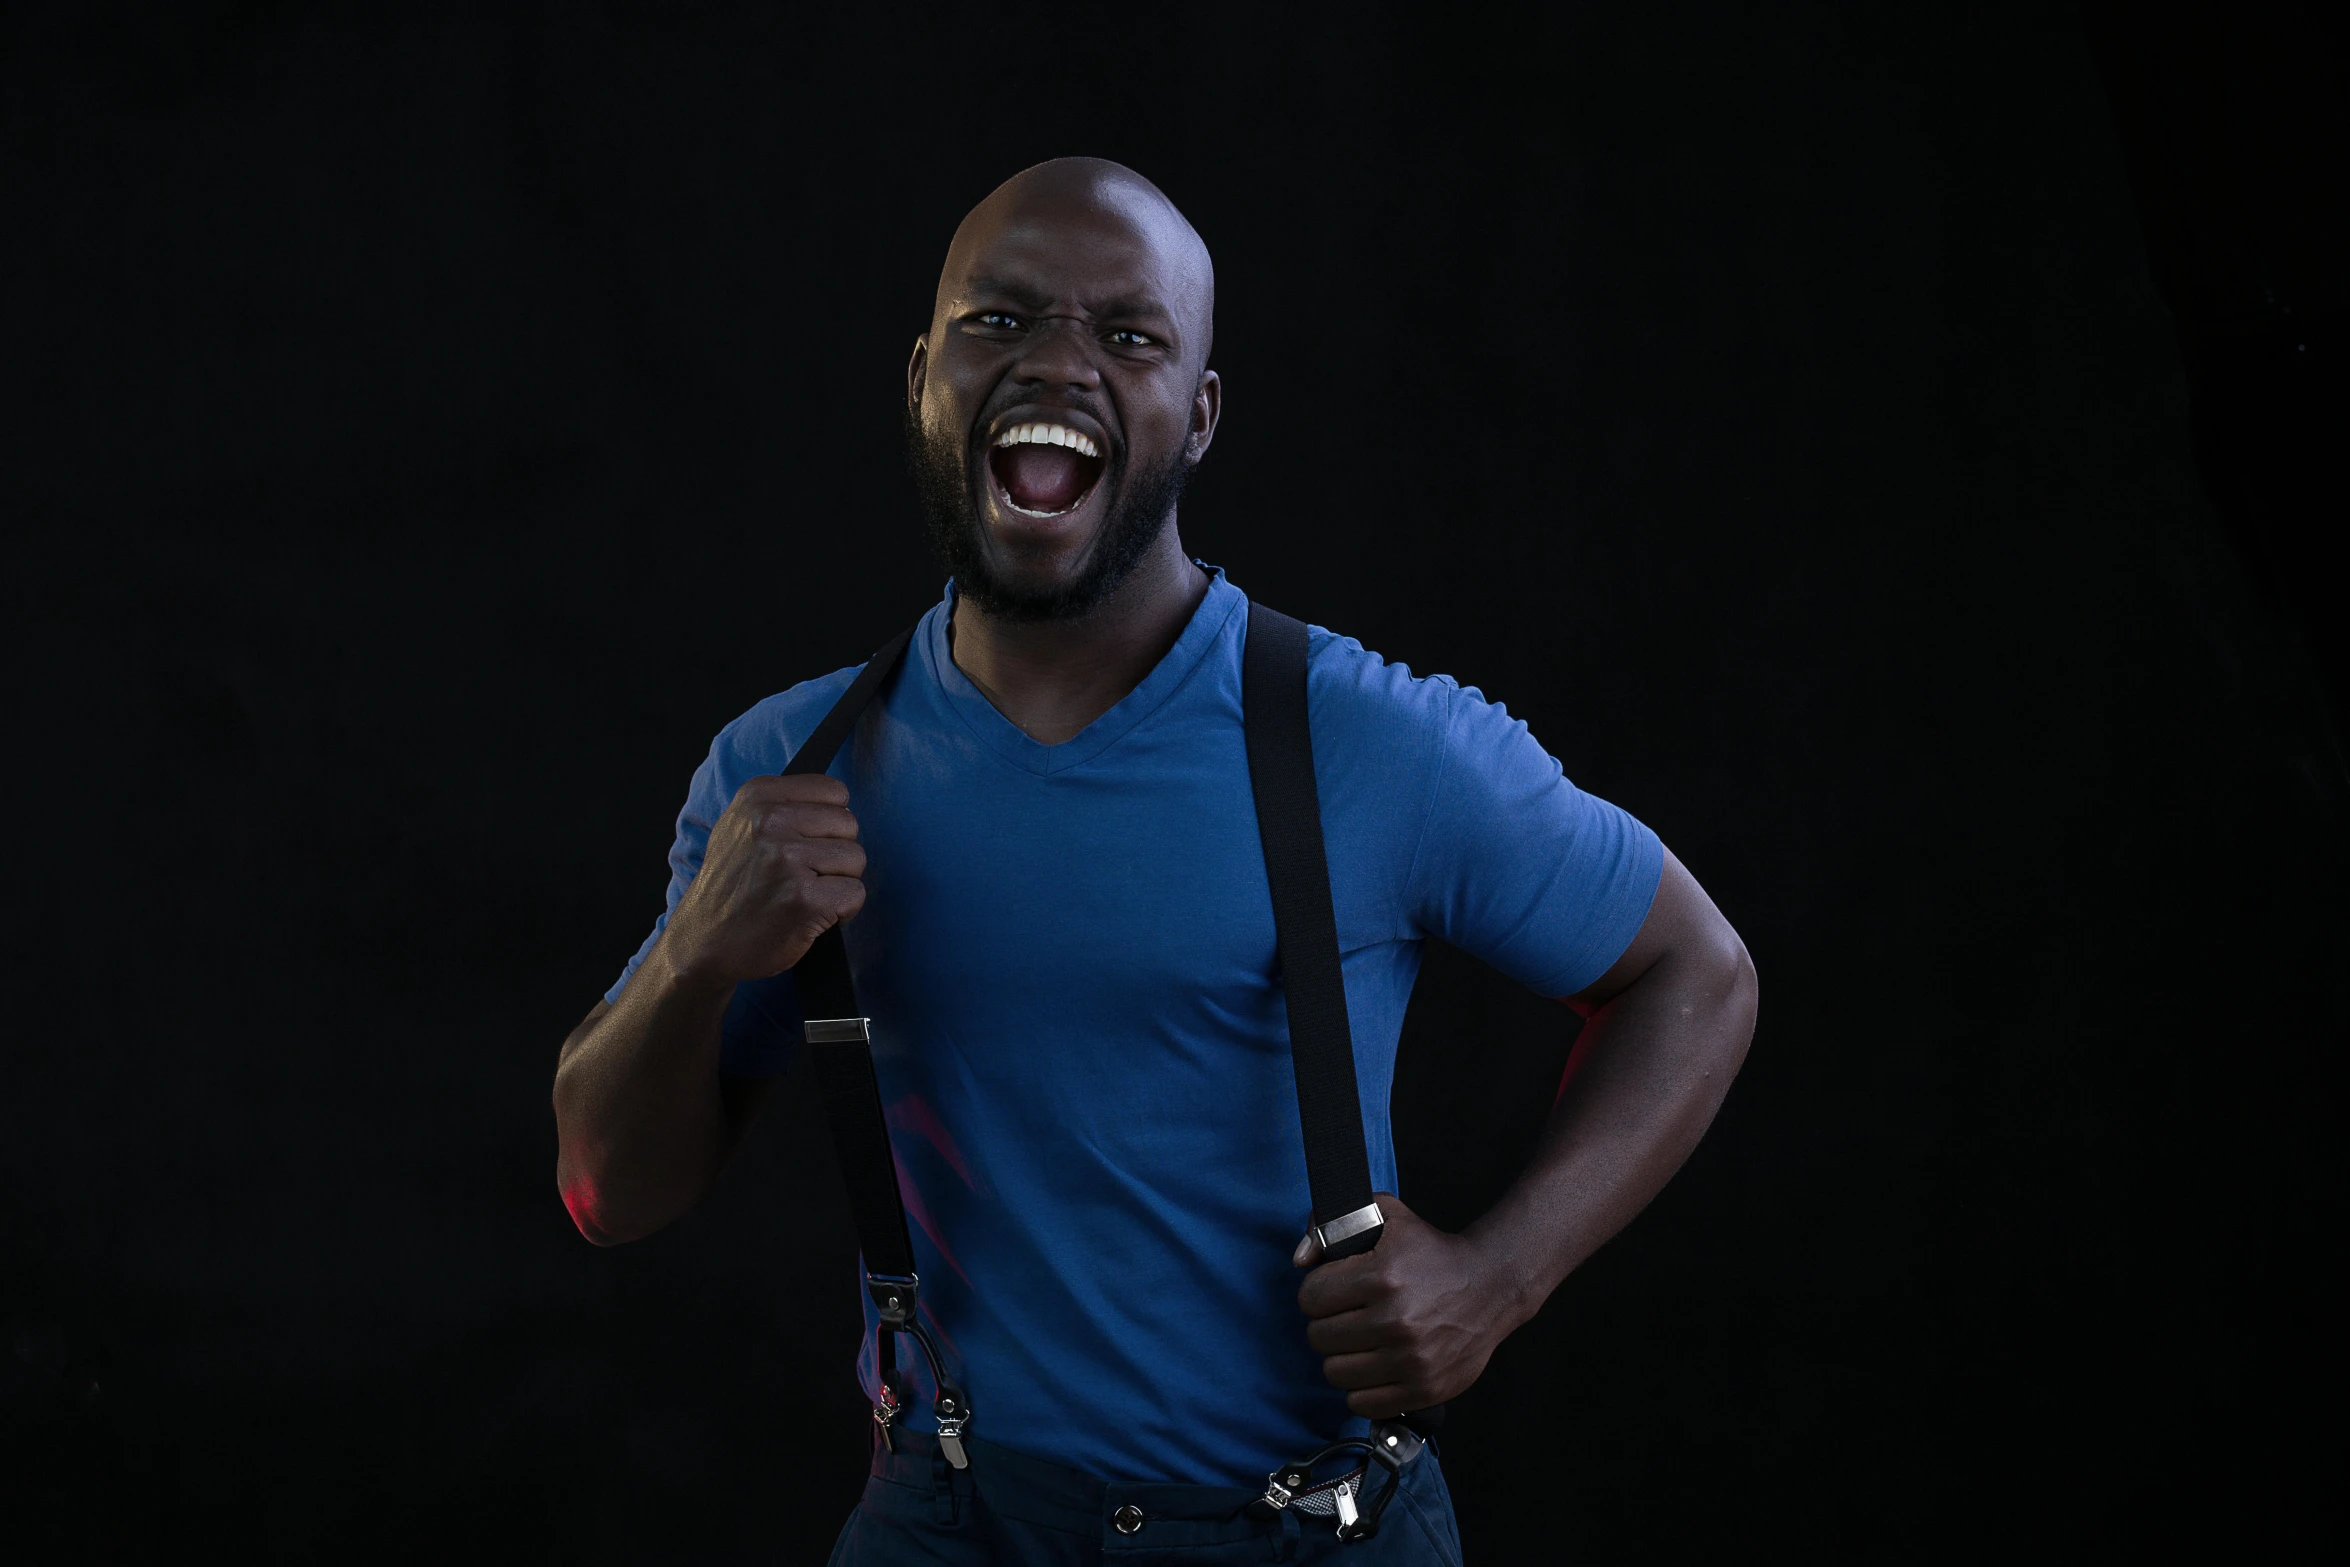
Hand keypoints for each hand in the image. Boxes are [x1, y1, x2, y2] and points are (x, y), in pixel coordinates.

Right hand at [659, 774, 865, 984]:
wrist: (703, 942)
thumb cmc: (730, 887)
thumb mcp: (739, 826)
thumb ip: (783, 806)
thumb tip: (836, 802)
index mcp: (758, 796)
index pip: (834, 791)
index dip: (828, 823)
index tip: (806, 844)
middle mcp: (771, 822)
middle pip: (848, 824)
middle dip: (835, 853)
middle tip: (803, 876)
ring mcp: (788, 860)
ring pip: (856, 859)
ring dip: (838, 882)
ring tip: (803, 894)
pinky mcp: (805, 898)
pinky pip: (855, 894)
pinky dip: (842, 910)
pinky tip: (810, 915)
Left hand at [1293, 1192, 1517, 1417]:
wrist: (1491, 1285)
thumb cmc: (1433, 1253)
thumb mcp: (1387, 1216)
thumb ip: (1333, 1224)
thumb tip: (1301, 1259)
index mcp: (1382, 1276)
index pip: (1310, 1298)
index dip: (1317, 1292)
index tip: (1335, 1290)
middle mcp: (1395, 1320)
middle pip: (1318, 1337)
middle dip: (1327, 1324)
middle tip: (1349, 1316)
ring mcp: (1411, 1360)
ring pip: (1335, 1372)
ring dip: (1342, 1357)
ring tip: (1362, 1341)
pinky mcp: (1424, 1389)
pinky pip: (1362, 1404)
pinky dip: (1362, 1389)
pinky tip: (1376, 1366)